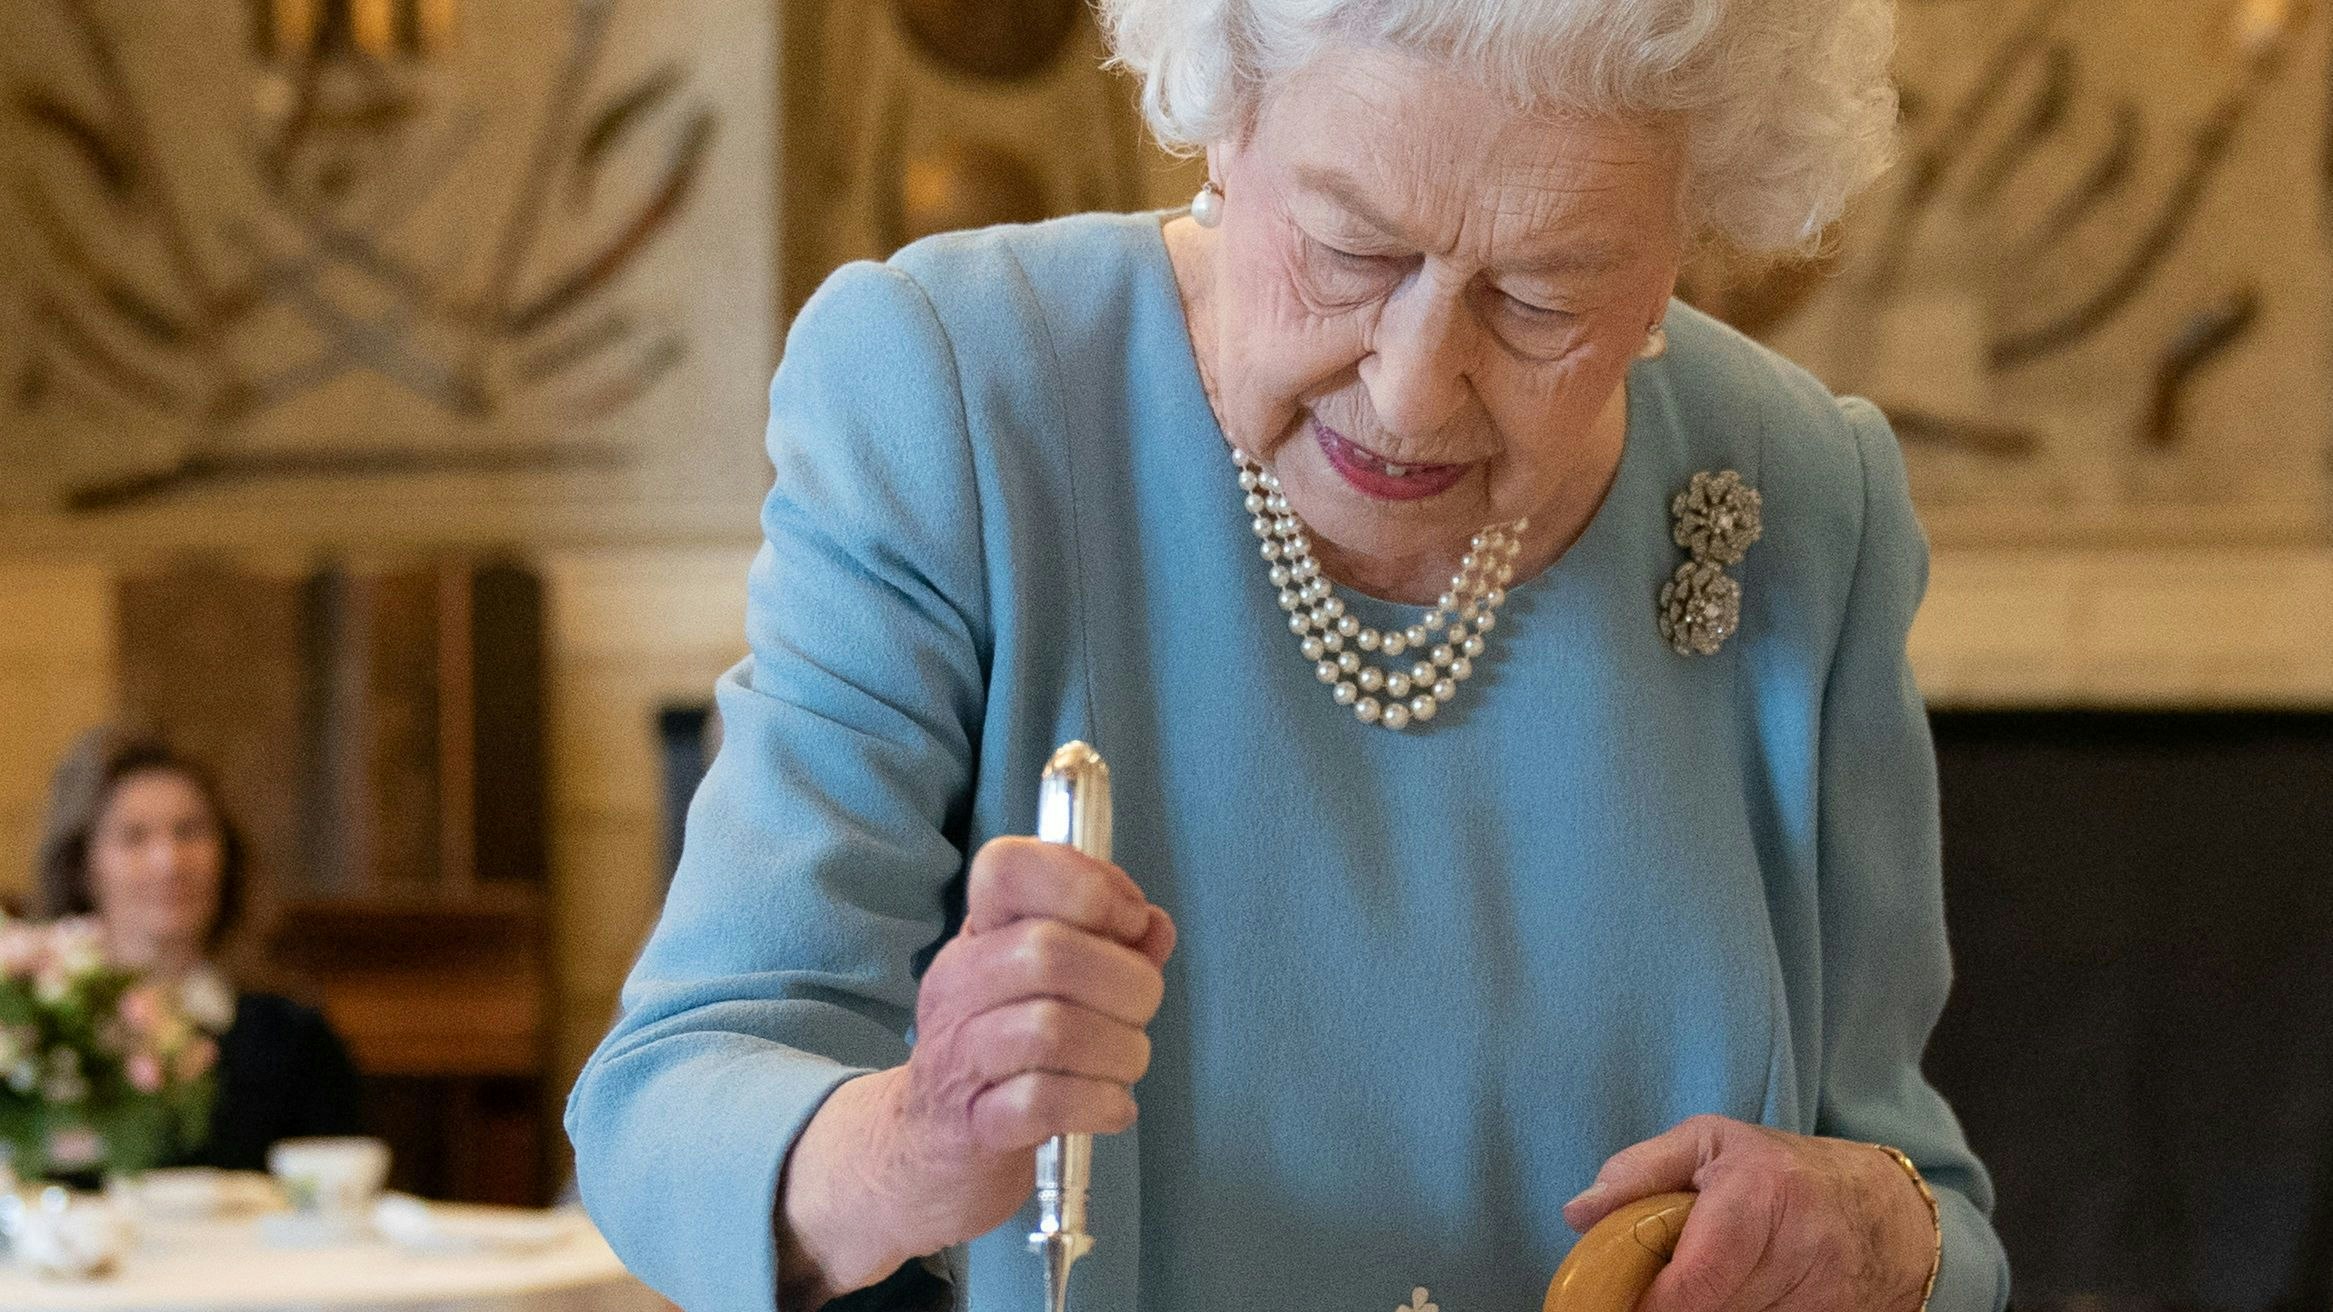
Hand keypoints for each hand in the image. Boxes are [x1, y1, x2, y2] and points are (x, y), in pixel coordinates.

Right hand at [779, 837, 1175, 1303]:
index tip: (1129, 921)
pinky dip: (1100, 1104)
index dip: (1085, 882)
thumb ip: (1110, 947)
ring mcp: (958, 1056)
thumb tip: (1154, 927)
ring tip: (1127, 1063)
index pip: (1007, 867)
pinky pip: (1045, 1102)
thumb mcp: (1050, 986)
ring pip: (1053, 1029)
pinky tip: (1112, 1108)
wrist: (928, 1150)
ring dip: (1121, 1049)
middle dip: (1127, 981)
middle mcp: (958, 984)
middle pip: (1048, 951)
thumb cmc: (1004, 1055)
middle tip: (1140, 1011)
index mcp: (979, 936)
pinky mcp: (973, 1125)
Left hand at [1562, 1115, 1934, 1311]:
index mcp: (1760, 1192)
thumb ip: (1639, 1172)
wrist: (1884, 1212)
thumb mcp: (1708, 1142)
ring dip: (1710, 1307)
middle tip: (1654, 1284)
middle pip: (1709, 1309)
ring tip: (1709, 1277)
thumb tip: (1579, 1213)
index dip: (1651, 1303)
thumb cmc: (1779, 1169)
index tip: (1619, 1302)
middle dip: (1673, 1302)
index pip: (1696, 1279)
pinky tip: (1738, 1294)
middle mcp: (1798, 1249)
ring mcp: (1821, 1297)